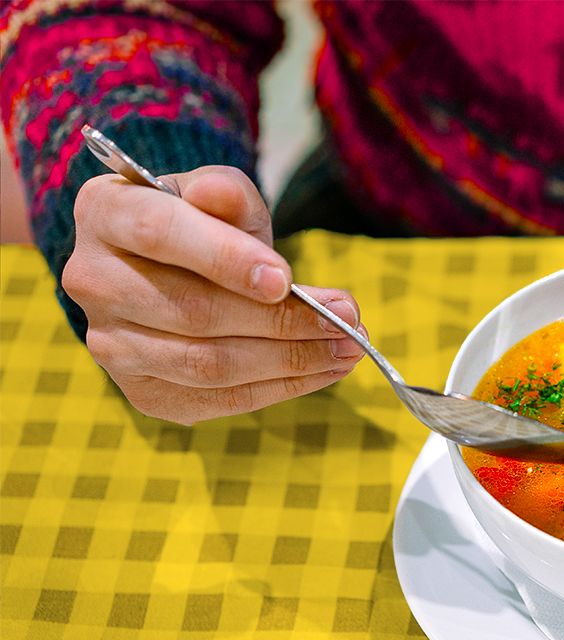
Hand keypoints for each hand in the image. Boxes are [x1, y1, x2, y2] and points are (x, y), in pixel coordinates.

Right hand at [65, 166, 367, 424]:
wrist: (174, 270)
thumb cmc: (202, 224)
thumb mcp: (218, 195)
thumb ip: (226, 193)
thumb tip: (225, 199)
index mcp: (106, 213)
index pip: (159, 233)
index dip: (224, 258)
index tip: (286, 279)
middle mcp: (93, 281)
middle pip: (193, 312)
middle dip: (282, 320)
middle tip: (347, 317)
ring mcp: (112, 345)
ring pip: (208, 364)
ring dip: (291, 360)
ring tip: (348, 347)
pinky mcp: (143, 391)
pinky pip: (219, 400)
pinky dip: (280, 388)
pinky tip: (325, 370)